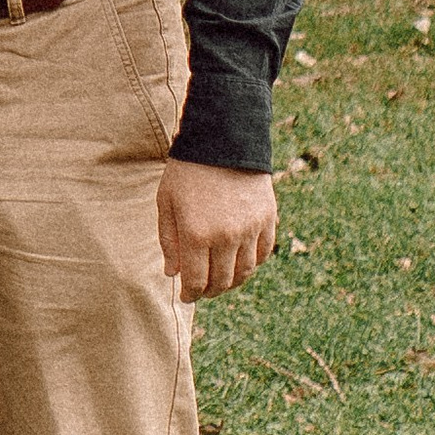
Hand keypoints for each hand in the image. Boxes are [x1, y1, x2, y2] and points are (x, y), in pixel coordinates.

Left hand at [156, 158, 277, 301]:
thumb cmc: (187, 171)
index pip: (195, 282)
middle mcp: (225, 237)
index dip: (190, 294)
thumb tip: (173, 273)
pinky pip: (263, 253)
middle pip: (221, 282)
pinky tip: (240, 262)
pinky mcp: (267, 219)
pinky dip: (252, 263)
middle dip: (209, 291)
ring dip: (232, 281)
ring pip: (244, 272)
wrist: (223, 139)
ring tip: (221, 279)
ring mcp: (250, 229)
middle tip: (202, 290)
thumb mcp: (167, 203)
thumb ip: (169, 241)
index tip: (186, 296)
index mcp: (196, 235)